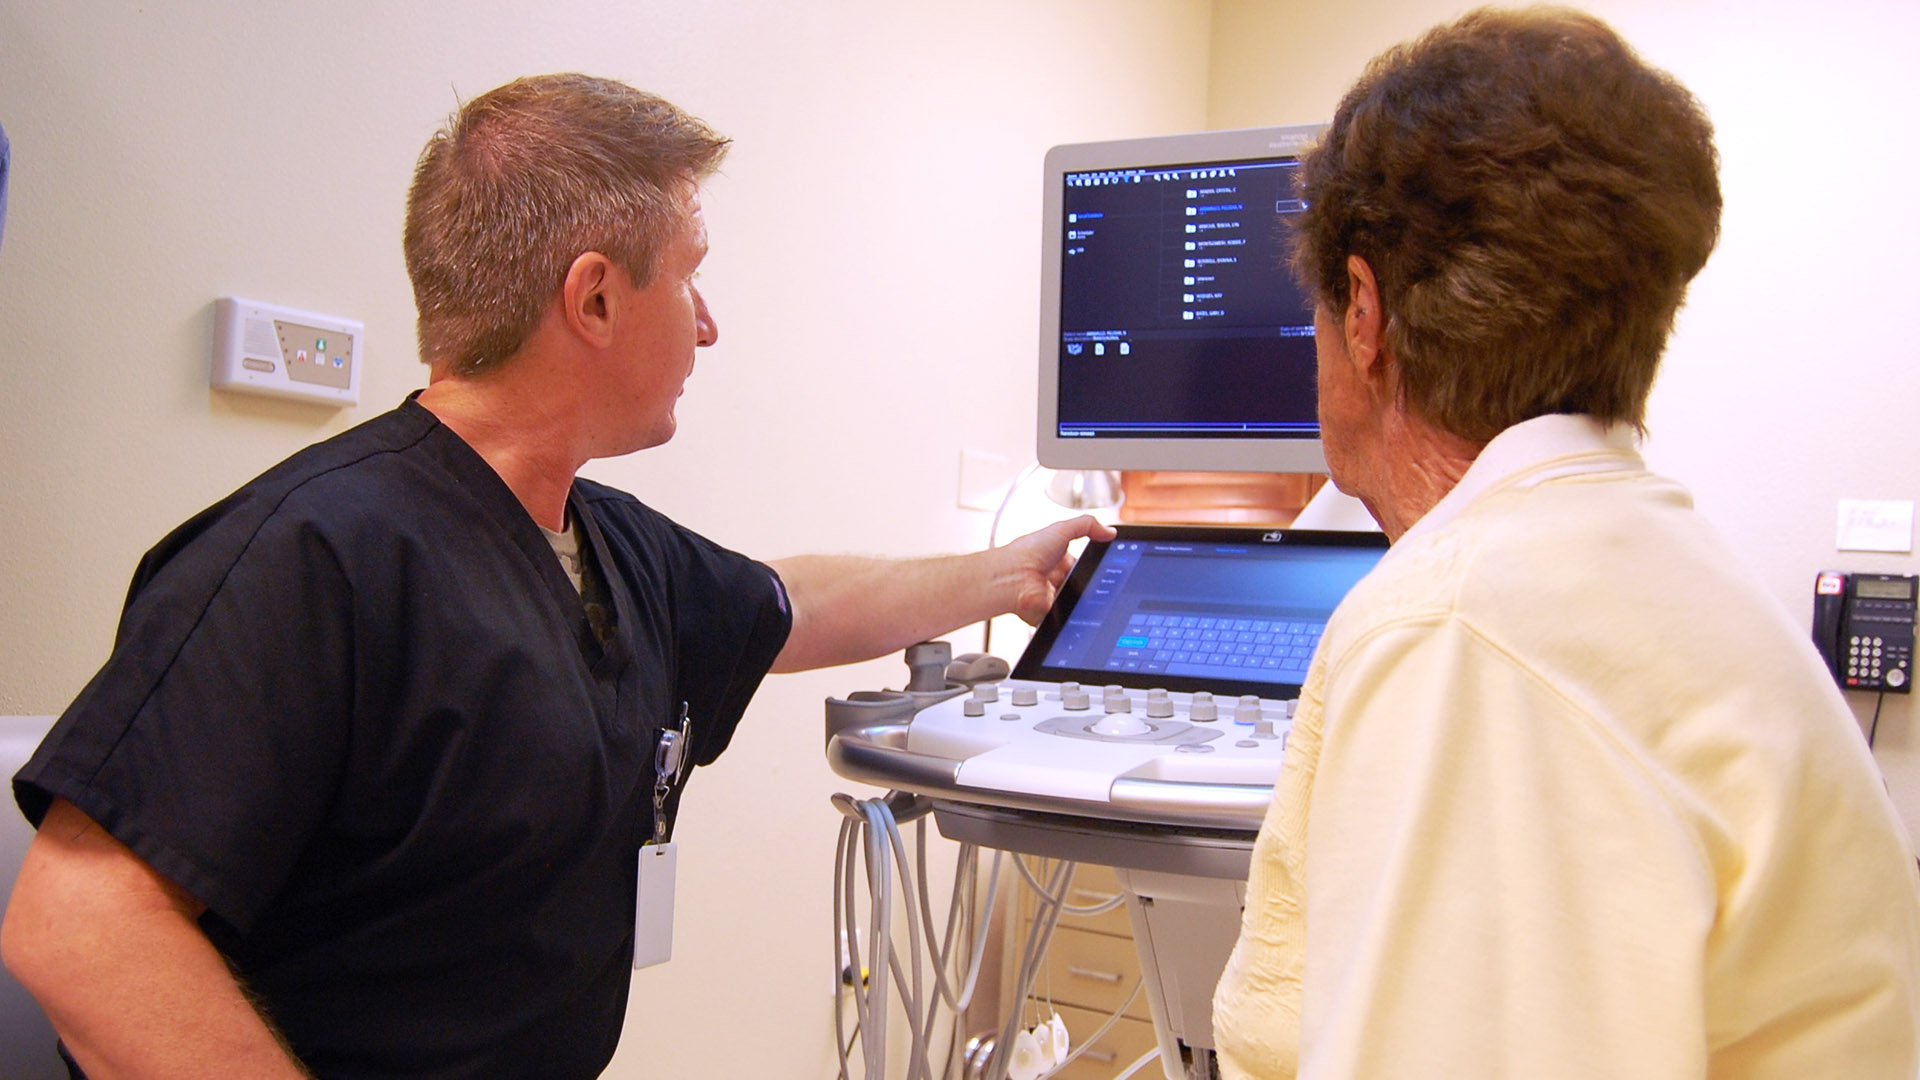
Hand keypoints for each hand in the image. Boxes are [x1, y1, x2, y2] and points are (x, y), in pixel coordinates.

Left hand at [999, 515, 1116, 623]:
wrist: (1011, 577)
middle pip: (1083, 583)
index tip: (1108, 563)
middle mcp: (1055, 577)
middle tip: (1097, 579)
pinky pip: (1070, 616)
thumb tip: (1110, 531)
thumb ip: (1087, 526)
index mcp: (1057, 559)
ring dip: (1083, 598)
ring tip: (1083, 591)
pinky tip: (1075, 607)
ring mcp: (1054, 596)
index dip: (1096, 564)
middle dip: (1091, 582)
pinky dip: (1074, 613)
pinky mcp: (1052, 613)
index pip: (1084, 563)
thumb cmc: (1026, 553)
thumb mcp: (1061, 530)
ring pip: (1079, 601)